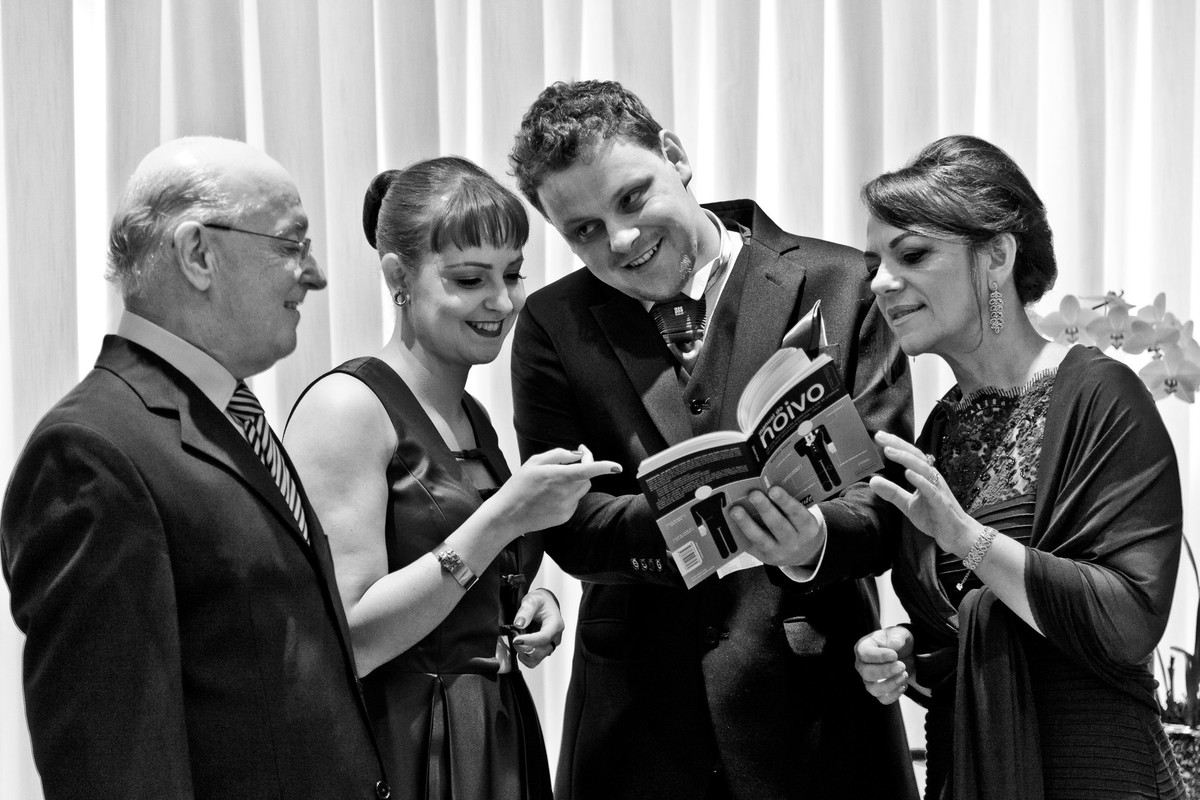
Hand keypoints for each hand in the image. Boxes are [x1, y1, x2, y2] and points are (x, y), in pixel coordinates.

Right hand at [487, 445, 620, 537]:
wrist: (508, 515)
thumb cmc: (518, 486)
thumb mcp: (534, 462)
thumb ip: (558, 455)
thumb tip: (578, 455)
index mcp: (556, 476)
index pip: (586, 470)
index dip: (603, 467)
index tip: (617, 467)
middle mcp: (564, 493)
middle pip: (587, 477)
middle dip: (584, 467)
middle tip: (573, 461)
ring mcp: (566, 507)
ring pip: (582, 489)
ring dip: (576, 481)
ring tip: (555, 482)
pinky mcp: (565, 516)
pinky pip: (575, 501)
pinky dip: (569, 494)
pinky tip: (551, 496)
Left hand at [510, 588, 563, 668]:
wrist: (544, 604)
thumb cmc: (541, 601)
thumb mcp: (532, 600)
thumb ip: (525, 610)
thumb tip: (519, 623)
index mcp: (556, 624)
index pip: (544, 637)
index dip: (529, 641)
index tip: (516, 640)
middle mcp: (555, 637)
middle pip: (540, 651)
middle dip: (524, 647)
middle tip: (514, 636)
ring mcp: (550, 645)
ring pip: (537, 658)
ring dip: (523, 653)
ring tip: (517, 640)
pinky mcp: (544, 650)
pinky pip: (534, 661)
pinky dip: (524, 657)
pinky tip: (520, 646)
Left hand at [727, 485, 824, 566]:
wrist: (805, 553)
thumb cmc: (799, 525)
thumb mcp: (803, 515)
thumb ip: (789, 504)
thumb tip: (765, 483)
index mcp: (808, 527)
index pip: (797, 513)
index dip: (785, 501)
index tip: (773, 489)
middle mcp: (794, 542)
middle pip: (778, 525)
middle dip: (764, 509)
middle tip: (753, 494)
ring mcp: (779, 552)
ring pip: (761, 539)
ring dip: (746, 523)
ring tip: (735, 510)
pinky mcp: (764, 557)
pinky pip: (750, 546)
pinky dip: (740, 534)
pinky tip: (730, 523)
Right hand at [854, 626, 913, 705]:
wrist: (906, 653)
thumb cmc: (897, 641)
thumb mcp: (900, 633)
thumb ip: (897, 637)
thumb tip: (893, 645)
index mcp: (863, 647)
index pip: (864, 654)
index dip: (878, 656)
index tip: (895, 655)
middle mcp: (862, 665)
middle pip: (867, 673)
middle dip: (886, 671)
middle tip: (902, 666)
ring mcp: (869, 680)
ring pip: (873, 689)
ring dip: (891, 684)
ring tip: (904, 675)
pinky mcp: (879, 691)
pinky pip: (883, 699)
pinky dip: (894, 695)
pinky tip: (903, 685)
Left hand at [868, 431, 975, 557]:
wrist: (957, 534)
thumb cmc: (934, 516)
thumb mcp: (908, 504)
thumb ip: (892, 492)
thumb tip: (872, 481)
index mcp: (925, 476)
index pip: (910, 456)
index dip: (896, 445)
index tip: (879, 436)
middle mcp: (932, 478)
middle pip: (916, 456)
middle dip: (898, 445)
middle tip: (880, 436)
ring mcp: (937, 489)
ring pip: (922, 468)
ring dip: (906, 458)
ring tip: (889, 451)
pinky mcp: (940, 503)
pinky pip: (930, 489)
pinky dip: (919, 480)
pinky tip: (908, 473)